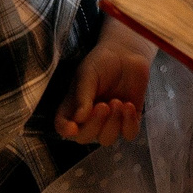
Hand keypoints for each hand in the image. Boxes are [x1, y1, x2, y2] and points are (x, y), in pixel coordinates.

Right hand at [56, 27, 152, 143]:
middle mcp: (88, 119)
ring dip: (113, 124)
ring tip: (117, 102)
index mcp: (72, 107)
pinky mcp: (129, 120)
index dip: (65, 129)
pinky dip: (129, 123)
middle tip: (103, 105)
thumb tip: (78, 119)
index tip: (73, 127)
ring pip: (107, 139)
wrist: (127, 53)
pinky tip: (128, 105)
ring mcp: (109, 122)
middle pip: (85, 137)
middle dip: (94, 125)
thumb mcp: (88, 75)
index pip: (63, 125)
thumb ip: (82, 96)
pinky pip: (129, 134)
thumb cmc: (102, 62)